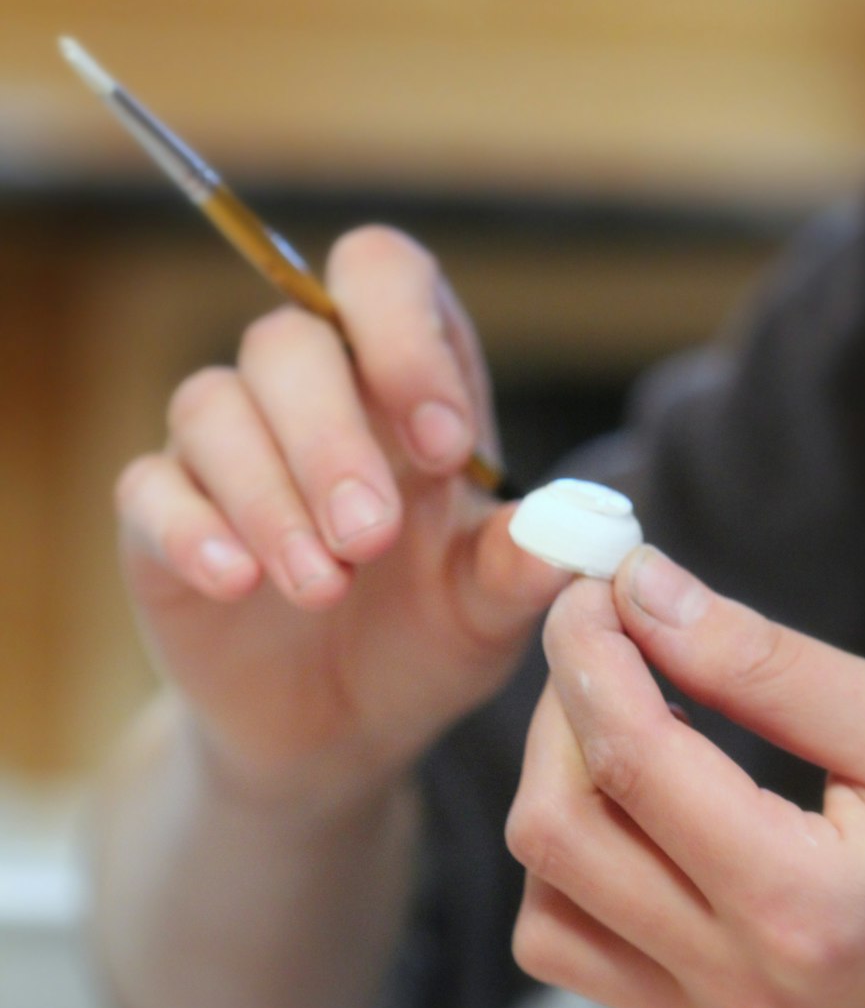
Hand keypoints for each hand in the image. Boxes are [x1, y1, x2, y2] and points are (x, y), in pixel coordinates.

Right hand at [115, 226, 566, 799]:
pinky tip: (237, 581)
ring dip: (270, 497)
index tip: (443, 445)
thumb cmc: (423, 641)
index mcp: (400, 384)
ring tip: (323, 588)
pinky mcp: (160, 515)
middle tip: (371, 537)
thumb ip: (522, 568)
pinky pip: (150, 489)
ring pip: (212, 407)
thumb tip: (571, 537)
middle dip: (331, 439)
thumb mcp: (486, 613)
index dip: (407, 337)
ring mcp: (224, 450)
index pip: (383, 277)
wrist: (339, 729)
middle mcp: (306, 395)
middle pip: (290, 342)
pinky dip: (191, 529)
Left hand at [506, 546, 864, 1007]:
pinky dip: (577, 875)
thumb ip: (763, 661)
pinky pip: (586, 955)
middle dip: (559, 718)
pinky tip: (639, 813)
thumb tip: (644, 591)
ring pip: (547, 912)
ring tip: (627, 730)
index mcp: (803, 906)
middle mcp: (747, 984)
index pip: (631, 762)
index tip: (591, 592)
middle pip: (557, 838)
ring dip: (557, 801)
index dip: (589, 656)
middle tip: (609, 645)